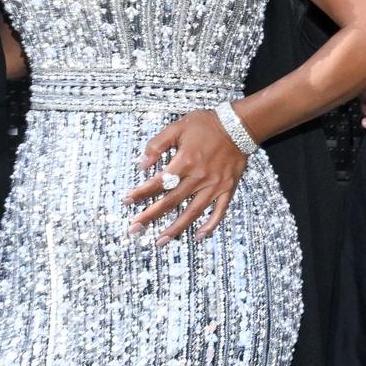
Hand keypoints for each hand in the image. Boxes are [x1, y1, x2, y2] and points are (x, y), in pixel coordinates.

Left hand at [125, 108, 248, 244]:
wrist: (239, 125)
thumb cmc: (207, 124)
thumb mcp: (178, 127)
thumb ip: (158, 144)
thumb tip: (142, 163)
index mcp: (185, 162)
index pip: (158, 183)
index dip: (141, 193)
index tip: (127, 202)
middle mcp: (198, 177)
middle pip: (171, 202)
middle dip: (151, 216)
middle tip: (134, 229)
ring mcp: (214, 186)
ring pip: (192, 212)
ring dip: (176, 228)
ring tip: (161, 241)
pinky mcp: (227, 189)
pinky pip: (219, 211)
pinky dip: (210, 225)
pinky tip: (199, 236)